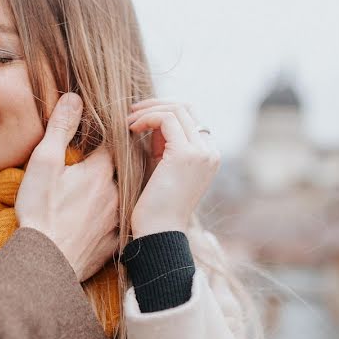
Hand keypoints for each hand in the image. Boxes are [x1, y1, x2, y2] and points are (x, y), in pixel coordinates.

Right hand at [16, 93, 118, 280]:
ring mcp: (118, 219)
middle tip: (99, 158)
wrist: (45, 263)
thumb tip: (74, 98)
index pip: (115, 142)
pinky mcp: (114, 243)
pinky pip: (121, 222)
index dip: (108, 134)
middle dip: (114, 161)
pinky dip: (114, 215)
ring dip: (116, 188)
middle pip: (124, 168)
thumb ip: (61, 128)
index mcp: (102, 171)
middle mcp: (117, 193)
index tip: (98, 132)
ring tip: (100, 186)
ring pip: (125, 195)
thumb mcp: (44, 162)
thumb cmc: (40, 211)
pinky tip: (103, 216)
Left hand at [127, 99, 219, 237]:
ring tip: (128, 121)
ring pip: (176, 109)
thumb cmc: (154, 203)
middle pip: (185, 108)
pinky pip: (166, 118)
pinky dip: (146, 118)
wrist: (158, 232)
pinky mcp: (187, 153)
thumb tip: (152, 118)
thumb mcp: (162, 166)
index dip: (162, 111)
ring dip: (148, 110)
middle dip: (155, 105)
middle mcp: (211, 151)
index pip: (190, 117)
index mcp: (209, 155)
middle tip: (130, 114)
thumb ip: (163, 142)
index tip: (138, 119)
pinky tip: (131, 128)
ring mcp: (202, 152)